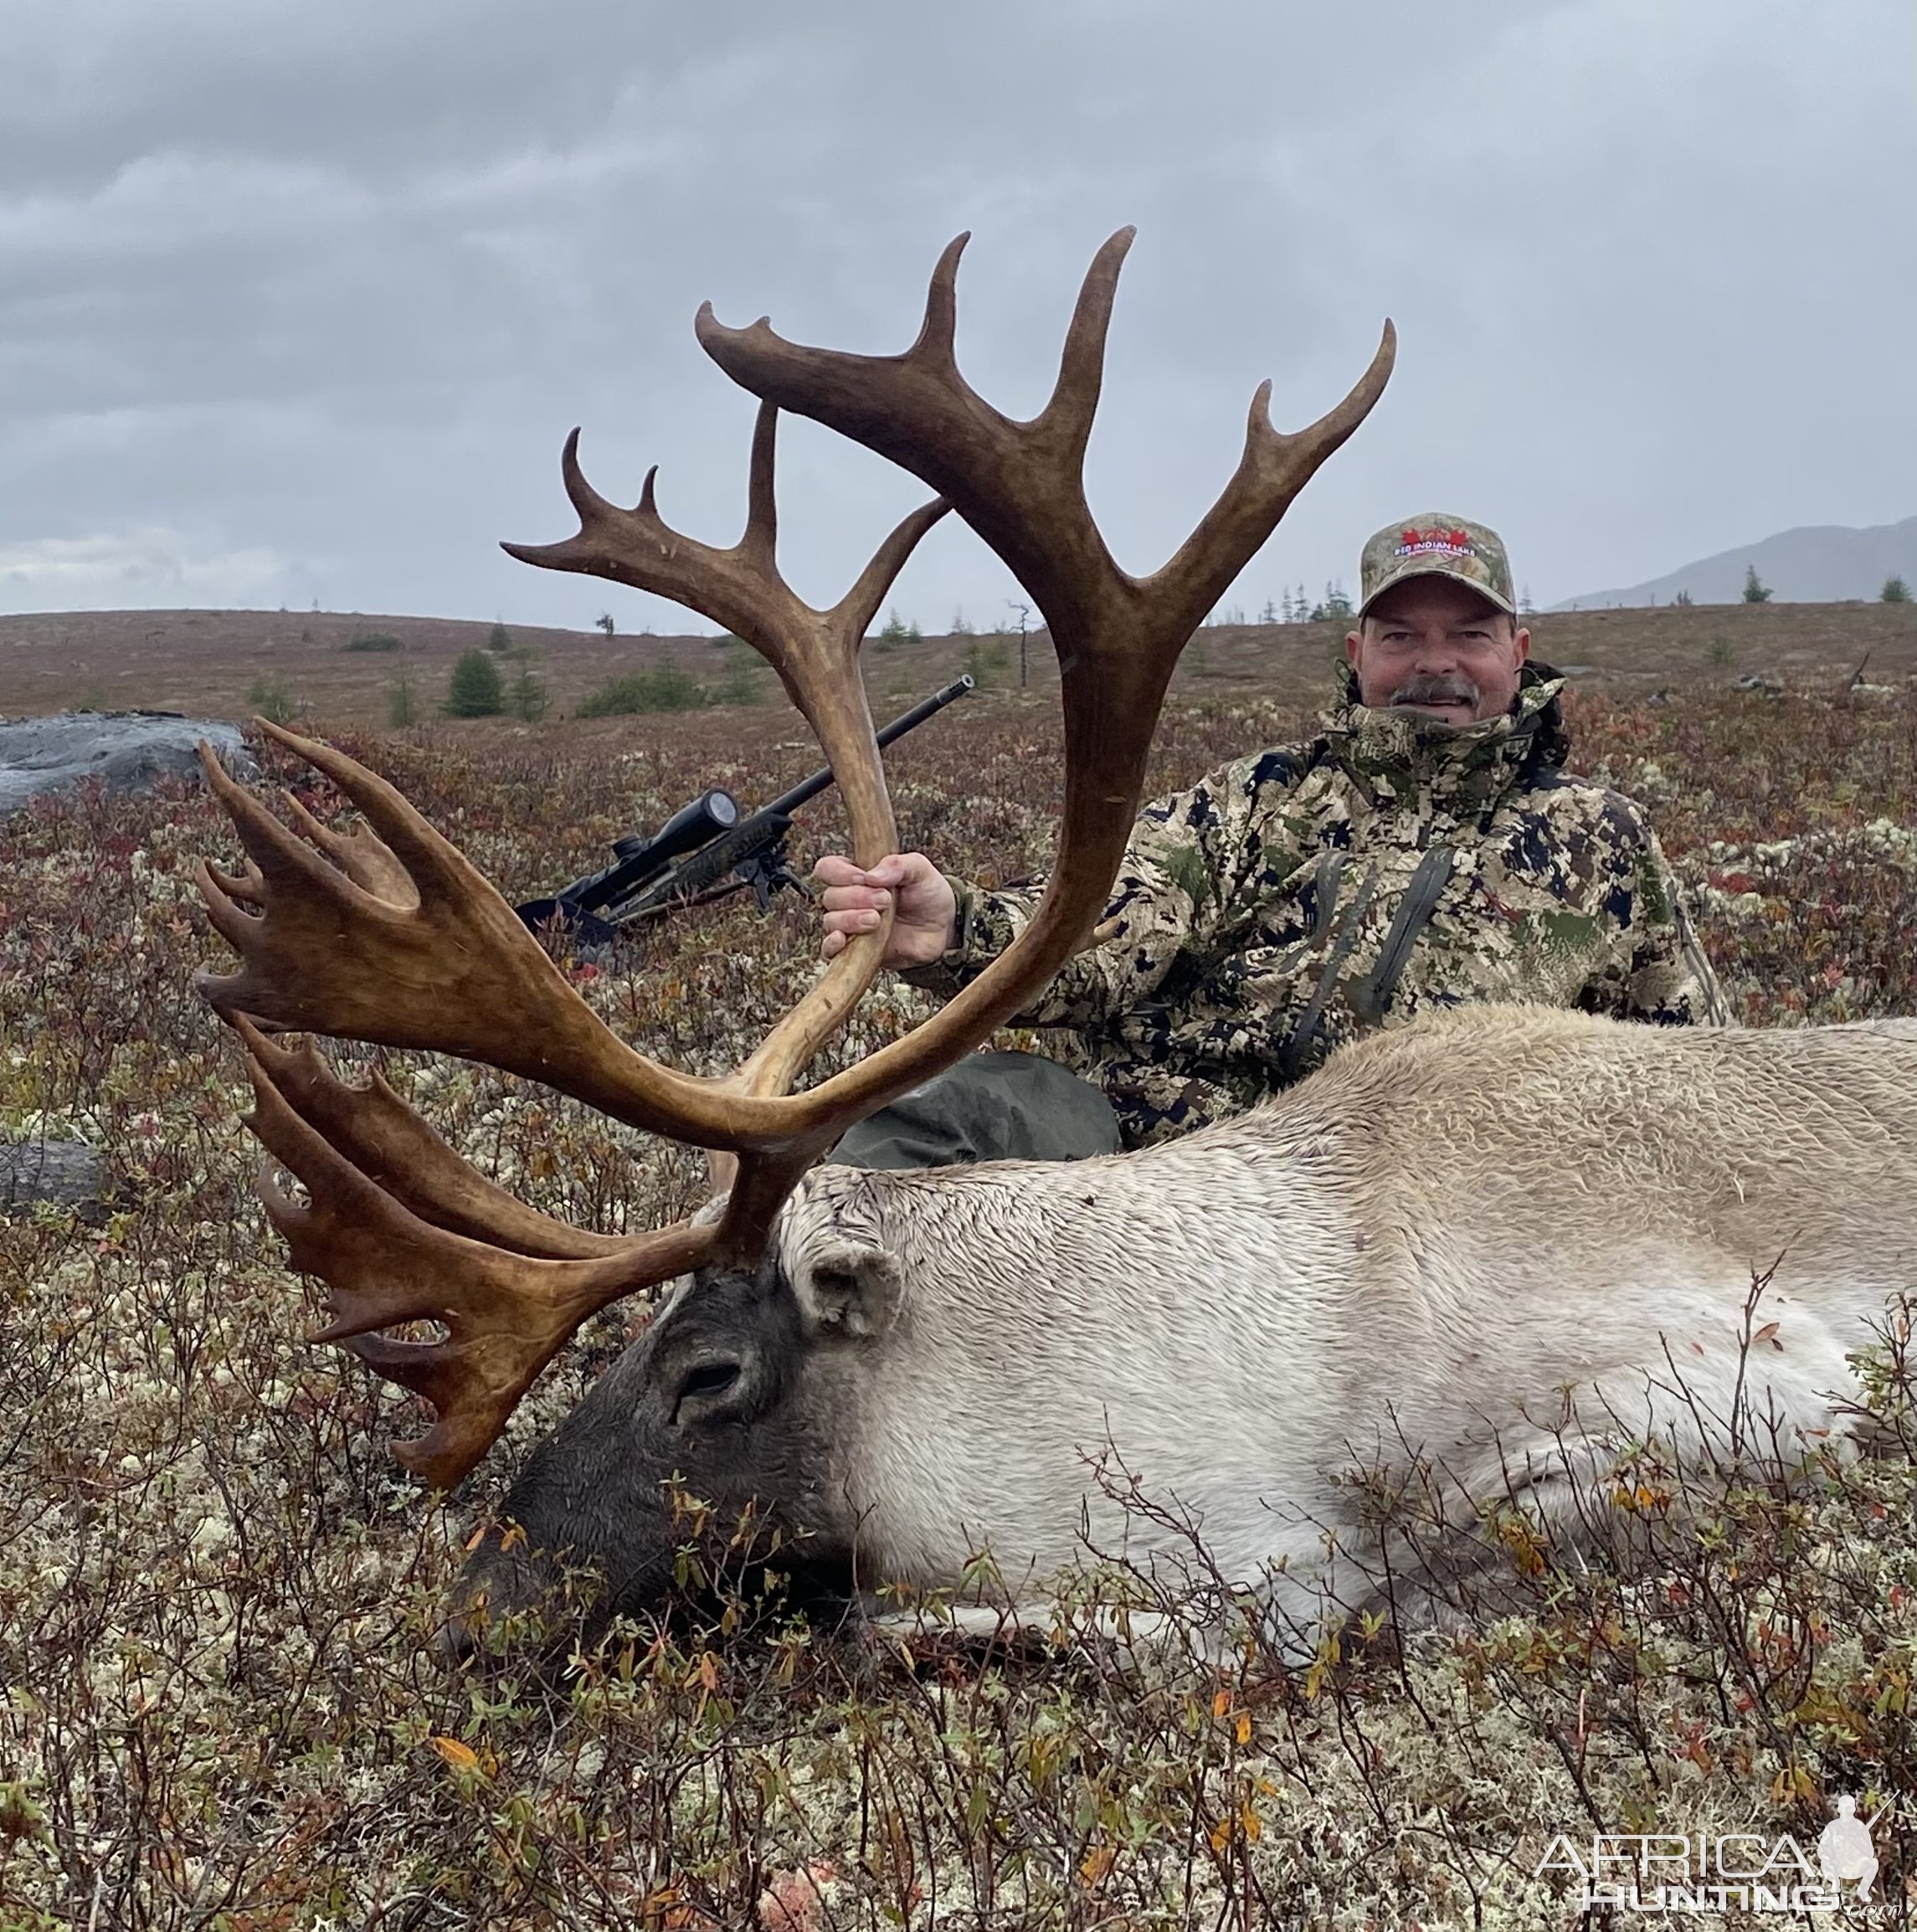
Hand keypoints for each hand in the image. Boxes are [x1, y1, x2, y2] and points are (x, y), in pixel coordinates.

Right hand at [813, 852, 955, 966]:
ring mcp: (850, 925)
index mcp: (857, 875)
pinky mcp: (854, 950)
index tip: (863, 878)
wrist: (942, 929)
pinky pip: (829, 950)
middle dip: (856, 897)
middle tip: (885, 900)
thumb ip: (897, 864)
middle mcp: (848, 899)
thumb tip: (872, 876)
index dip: (840, 873)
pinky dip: (831, 944)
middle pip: (831, 896)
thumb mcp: (920, 870)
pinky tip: (843, 939)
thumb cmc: (927, 895)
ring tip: (876, 919)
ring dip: (851, 919)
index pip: (828, 869)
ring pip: (831, 921)